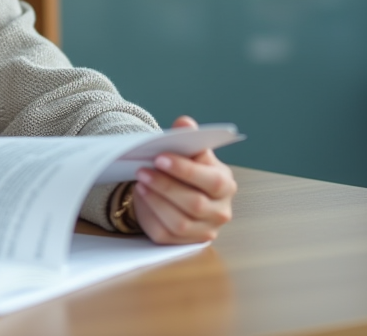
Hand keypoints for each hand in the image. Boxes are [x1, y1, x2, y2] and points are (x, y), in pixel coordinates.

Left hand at [132, 115, 236, 243]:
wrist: (177, 191)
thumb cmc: (186, 171)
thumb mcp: (189, 153)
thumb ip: (188, 138)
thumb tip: (185, 123)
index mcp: (225, 186)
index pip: (212, 181)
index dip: (185, 170)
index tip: (160, 157)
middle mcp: (220, 212)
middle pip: (194, 204)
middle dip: (165, 185)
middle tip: (142, 170)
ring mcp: (204, 231)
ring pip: (180, 223)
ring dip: (156, 201)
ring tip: (140, 182)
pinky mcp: (185, 243)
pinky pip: (166, 235)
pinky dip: (151, 215)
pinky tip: (142, 197)